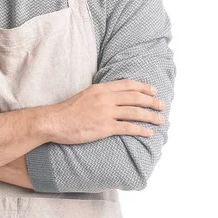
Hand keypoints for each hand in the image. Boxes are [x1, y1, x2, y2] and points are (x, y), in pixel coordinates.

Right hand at [48, 79, 165, 143]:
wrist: (55, 121)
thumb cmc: (68, 111)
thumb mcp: (85, 95)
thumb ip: (101, 94)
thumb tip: (114, 97)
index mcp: (101, 88)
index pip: (127, 84)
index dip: (143, 87)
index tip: (153, 90)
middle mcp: (105, 98)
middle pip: (135, 97)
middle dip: (151, 101)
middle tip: (162, 104)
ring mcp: (106, 112)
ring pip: (135, 112)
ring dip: (150, 116)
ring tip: (160, 119)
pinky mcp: (104, 127)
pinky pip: (128, 127)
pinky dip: (141, 130)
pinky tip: (149, 132)